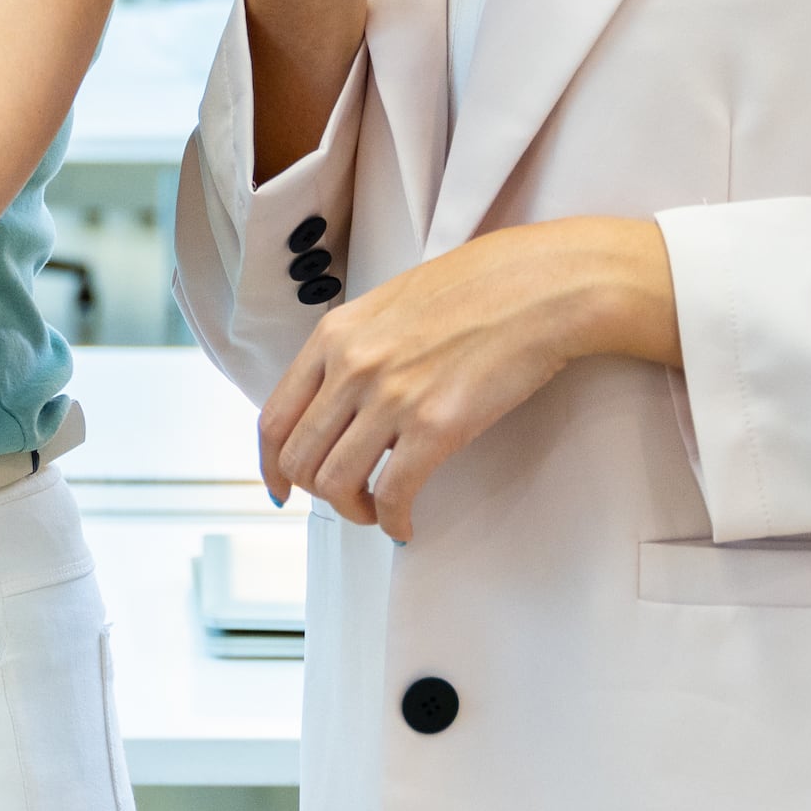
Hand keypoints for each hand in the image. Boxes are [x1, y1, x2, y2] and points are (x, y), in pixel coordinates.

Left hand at [260, 216, 668, 542]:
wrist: (539, 286)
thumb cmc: (479, 289)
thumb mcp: (391, 304)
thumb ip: (356, 348)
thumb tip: (339, 400)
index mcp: (335, 335)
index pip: (274, 417)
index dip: (271, 465)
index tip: (281, 486)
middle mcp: (352, 367)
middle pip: (300, 458)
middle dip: (316, 493)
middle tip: (345, 500)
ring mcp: (390, 397)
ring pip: (336, 483)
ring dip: (352, 510)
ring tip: (376, 510)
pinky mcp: (435, 426)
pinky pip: (393, 494)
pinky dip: (393, 521)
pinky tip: (406, 524)